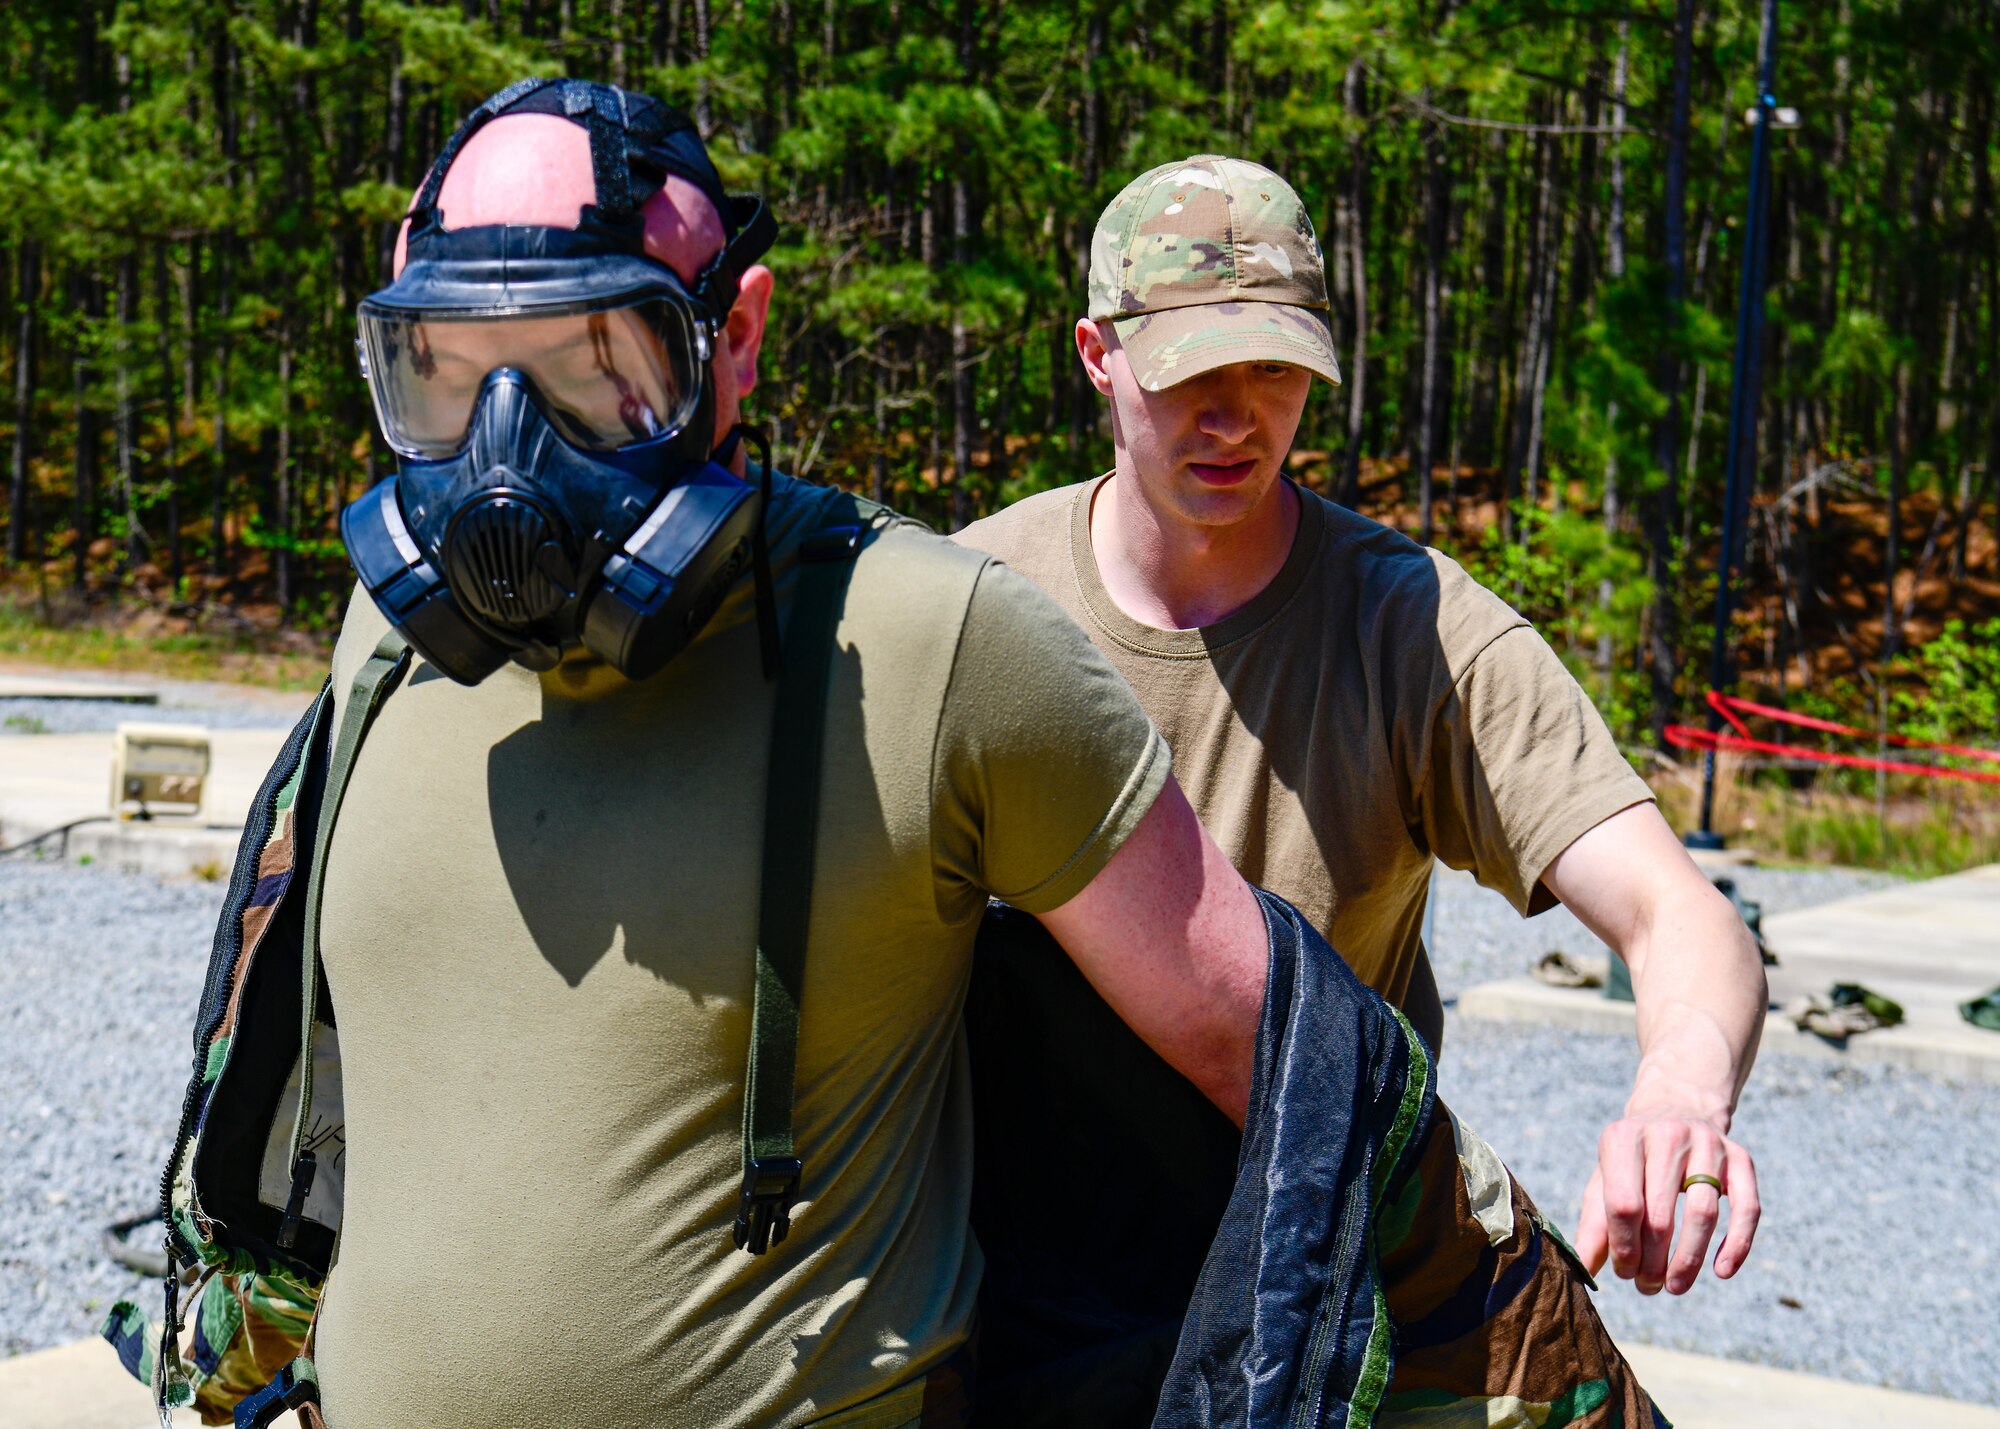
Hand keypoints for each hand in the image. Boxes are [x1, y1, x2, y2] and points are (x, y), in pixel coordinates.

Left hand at [1574, 1105, 1759, 1294]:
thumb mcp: (1605, 1179)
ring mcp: (1707, 1143)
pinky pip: (1746, 1208)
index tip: (1625, 1271)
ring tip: (1675, 1286)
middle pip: (1661, 1215)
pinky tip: (1723, 1271)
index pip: (1624, 1204)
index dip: (1625, 1247)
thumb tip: (1584, 1270)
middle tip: (1648, 1287)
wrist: (1676, 1107)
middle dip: (1654, 1261)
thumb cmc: (1633, 1158)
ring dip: (1689, 1260)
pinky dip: (1737, 1244)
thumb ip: (1594, 1223)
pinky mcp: (1740, 1157)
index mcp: (1623, 1138)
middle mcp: (1666, 1135)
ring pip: (1704, 1213)